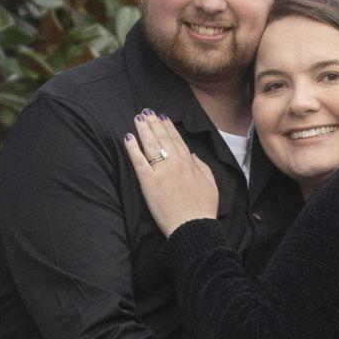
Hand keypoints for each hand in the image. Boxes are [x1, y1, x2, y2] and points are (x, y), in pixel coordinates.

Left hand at [122, 110, 218, 234]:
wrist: (193, 227)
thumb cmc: (203, 209)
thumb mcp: (210, 184)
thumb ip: (202, 166)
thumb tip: (193, 155)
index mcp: (190, 163)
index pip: (177, 140)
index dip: (168, 127)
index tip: (162, 117)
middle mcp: (175, 163)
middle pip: (162, 138)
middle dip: (154, 123)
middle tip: (146, 112)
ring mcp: (161, 172)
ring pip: (151, 145)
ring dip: (143, 130)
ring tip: (137, 118)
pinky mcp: (149, 183)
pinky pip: (139, 162)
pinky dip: (133, 148)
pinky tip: (128, 138)